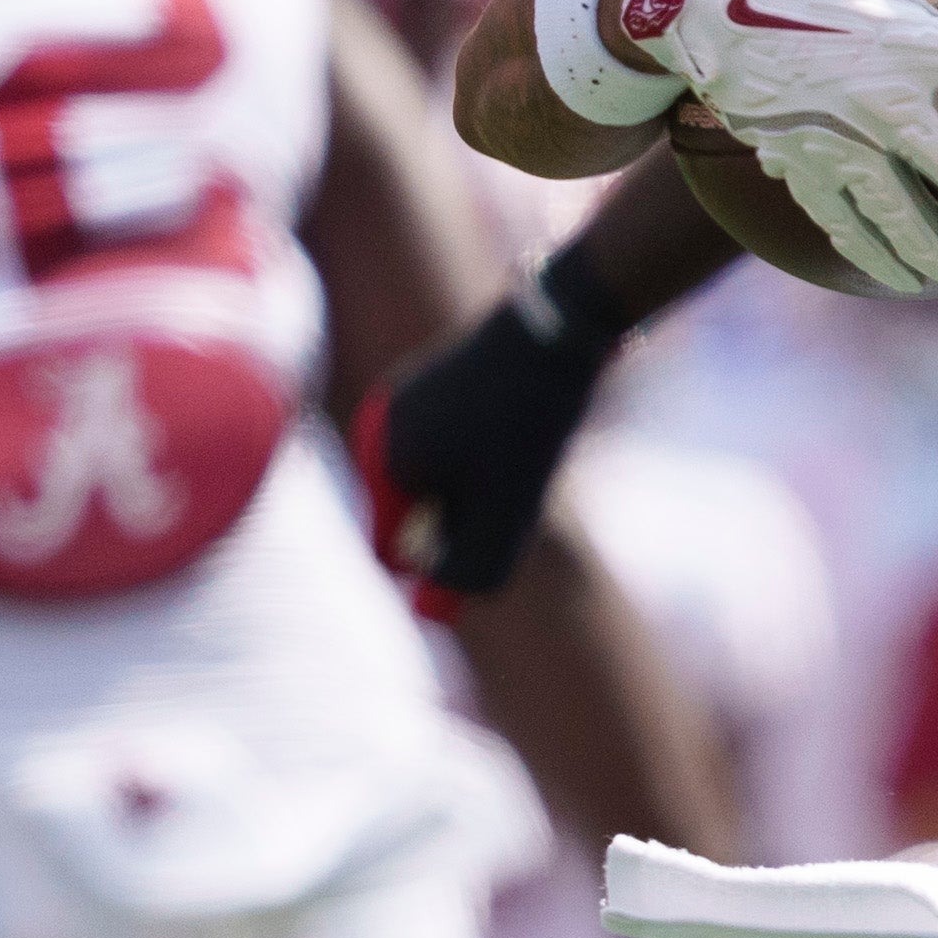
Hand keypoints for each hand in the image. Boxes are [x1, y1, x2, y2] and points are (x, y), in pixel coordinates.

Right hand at [363, 270, 629, 602]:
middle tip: (512, 485)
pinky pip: (455, 453)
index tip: (490, 532)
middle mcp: (379, 429)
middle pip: (416, 519)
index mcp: (380, 459)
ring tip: (519, 452)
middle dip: (462, 523)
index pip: (390, 552)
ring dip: (480, 493)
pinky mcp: (436, 386)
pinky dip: (487, 461)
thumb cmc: (528, 424)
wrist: (558, 327)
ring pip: (441, 486)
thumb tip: (430, 610)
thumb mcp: (506, 515)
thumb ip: (469, 573)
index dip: (439, 565)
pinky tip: (518, 428)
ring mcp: (405, 403)